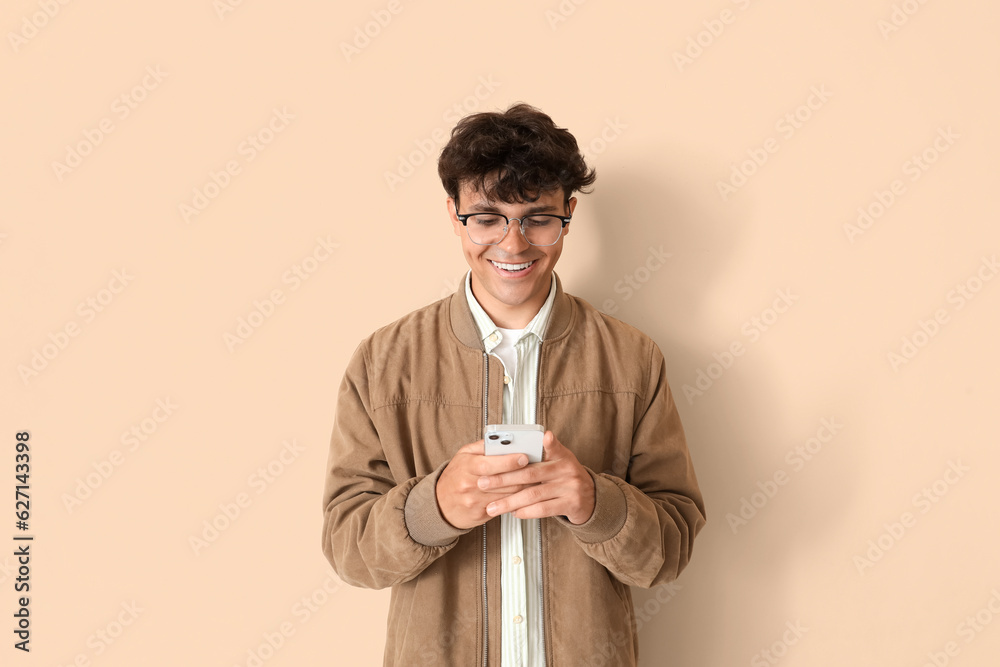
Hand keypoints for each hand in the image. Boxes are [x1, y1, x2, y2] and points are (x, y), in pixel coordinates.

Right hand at [436, 440, 534, 529]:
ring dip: (523, 487)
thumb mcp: (462, 456)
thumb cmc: (453, 477)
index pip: (490, 464)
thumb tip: (501, 438)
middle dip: (522, 474)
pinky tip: (521, 492)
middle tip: (536, 467)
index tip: (524, 457)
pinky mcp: (481, 513)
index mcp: (466, 467)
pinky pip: (503, 505)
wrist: (439, 504)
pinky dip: (515, 499)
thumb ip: (481, 446)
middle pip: (503, 480)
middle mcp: (470, 484)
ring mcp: (475, 501)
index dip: (509, 461)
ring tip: (532, 479)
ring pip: (507, 494)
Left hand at [477, 431, 595, 524]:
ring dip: (510, 502)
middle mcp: (567, 470)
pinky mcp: (570, 504)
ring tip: (493, 506)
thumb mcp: (560, 460)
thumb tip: (533, 439)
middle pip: (530, 474)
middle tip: (484, 483)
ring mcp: (570, 488)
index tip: (544, 436)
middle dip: (503, 479)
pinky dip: (526, 511)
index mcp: (562, 456)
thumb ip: (545, 451)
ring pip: (533, 494)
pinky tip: (515, 512)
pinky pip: (543, 509)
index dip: (547, 442)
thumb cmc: (566, 477)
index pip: (552, 447)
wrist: (590, 498)